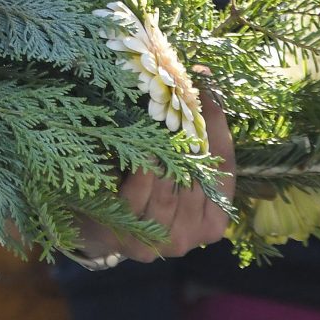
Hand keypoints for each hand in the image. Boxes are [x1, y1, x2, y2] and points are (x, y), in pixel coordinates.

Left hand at [79, 83, 236, 262]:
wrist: (94, 224)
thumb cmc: (139, 189)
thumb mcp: (170, 169)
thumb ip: (191, 143)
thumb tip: (201, 78)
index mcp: (213, 220)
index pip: (225, 170)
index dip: (217, 128)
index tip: (207, 91)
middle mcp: (194, 236)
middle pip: (200, 176)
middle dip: (190, 132)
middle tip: (179, 94)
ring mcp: (164, 241)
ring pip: (171, 186)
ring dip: (165, 151)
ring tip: (158, 117)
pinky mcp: (133, 239)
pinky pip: (141, 196)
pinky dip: (142, 169)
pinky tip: (140, 148)